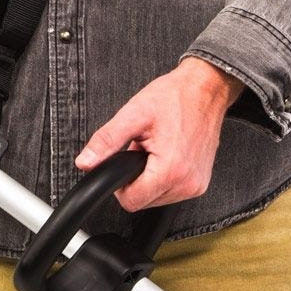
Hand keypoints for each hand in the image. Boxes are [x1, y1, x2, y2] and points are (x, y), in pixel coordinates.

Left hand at [75, 57, 244, 211]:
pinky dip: (164, 175)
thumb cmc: (174, 97)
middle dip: (136, 176)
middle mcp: (187, 183)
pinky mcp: (201, 183)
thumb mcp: (133, 114)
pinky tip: (167, 153)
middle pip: (144, 201)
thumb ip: (106, 141)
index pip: (131, 201)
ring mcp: (196, 185)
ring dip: (150, 176)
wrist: (204, 89)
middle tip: (142, 148)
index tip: (123, 162)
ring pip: (157, 198)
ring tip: (155, 148)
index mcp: (170, 170)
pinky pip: (172, 191)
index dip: (120, 183)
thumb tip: (85, 162)